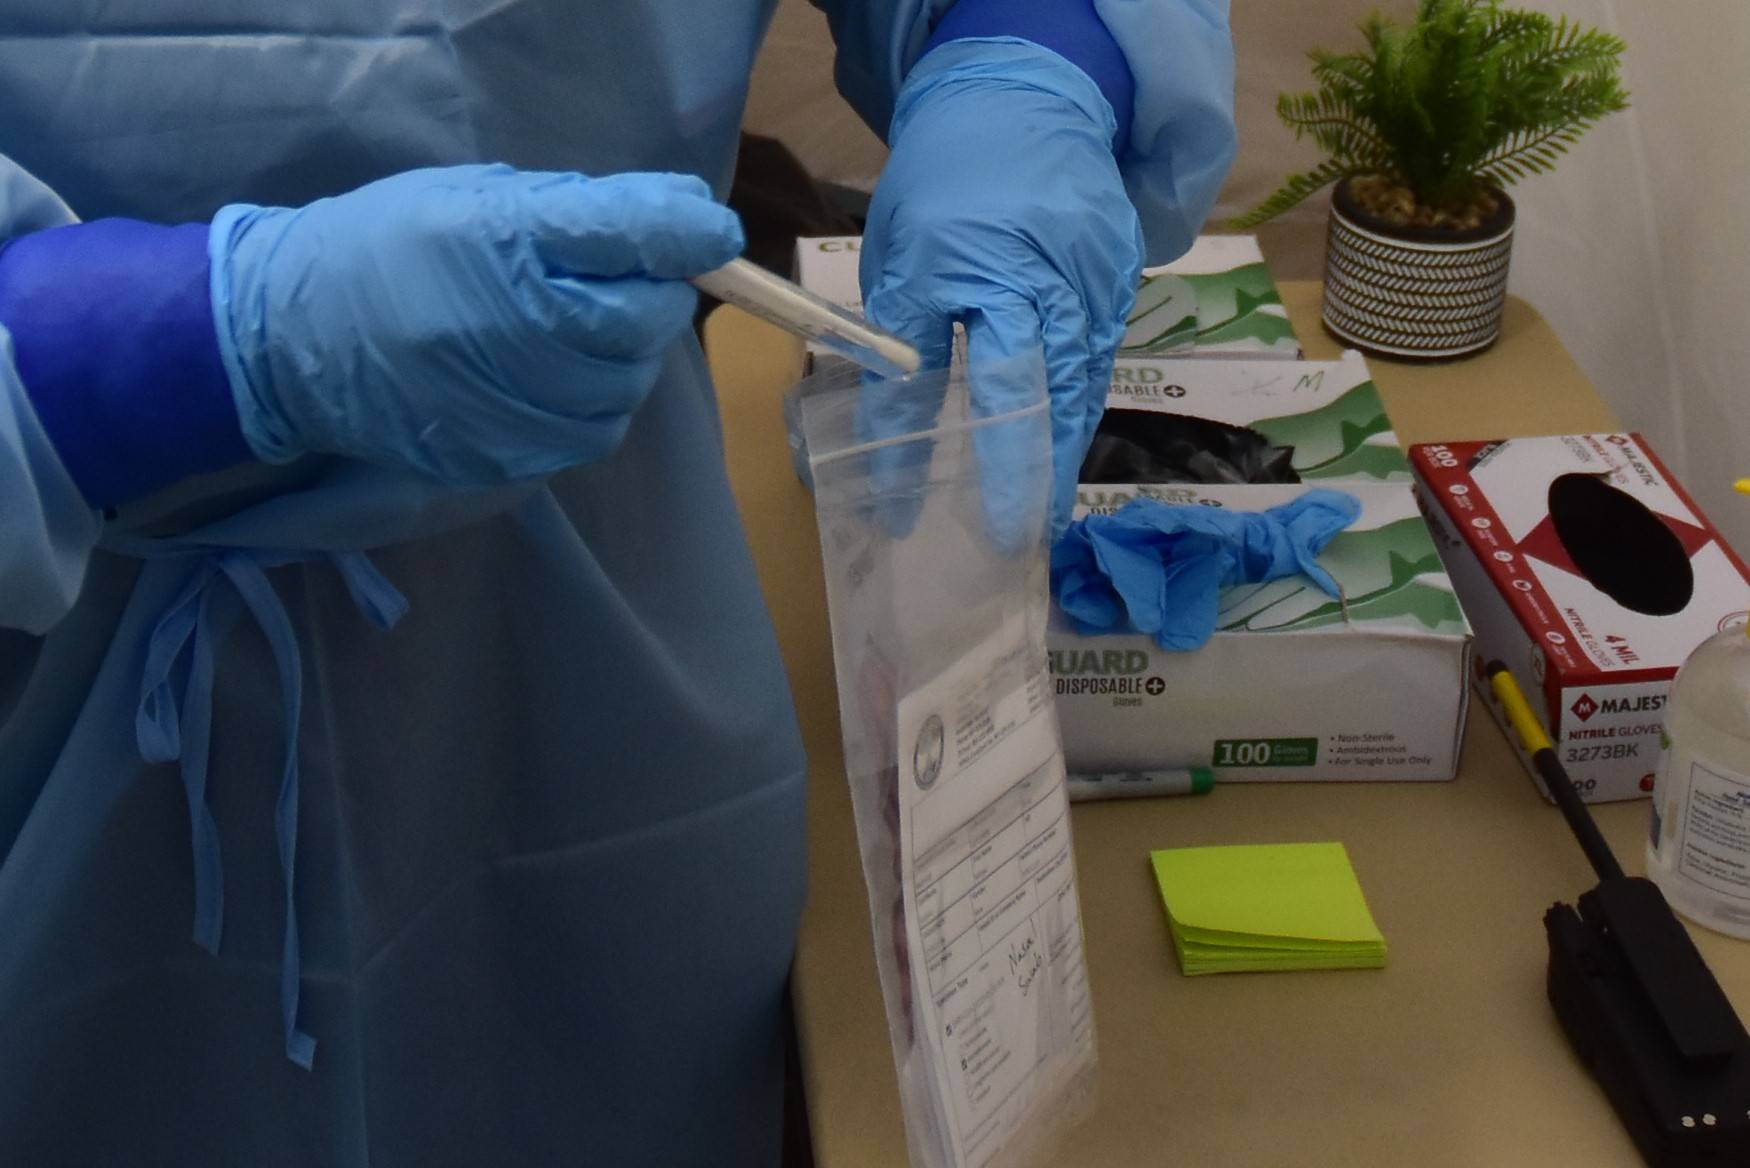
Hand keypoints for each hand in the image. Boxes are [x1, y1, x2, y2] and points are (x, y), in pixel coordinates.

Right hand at [212, 165, 742, 483]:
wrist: (292, 340)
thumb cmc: (390, 248)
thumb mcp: (474, 196)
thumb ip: (582, 207)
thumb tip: (685, 214)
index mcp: (502, 240)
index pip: (626, 233)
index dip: (685, 234)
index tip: (713, 233)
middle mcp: (514, 324)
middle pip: (643, 318)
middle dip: (656, 296)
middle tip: (627, 281)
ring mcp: (510, 400)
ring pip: (628, 382)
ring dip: (627, 354)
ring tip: (581, 330)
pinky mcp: (505, 455)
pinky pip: (595, 431)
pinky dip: (597, 401)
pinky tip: (559, 377)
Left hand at [859, 39, 1143, 542]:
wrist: (1025, 99)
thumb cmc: (943, 182)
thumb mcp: (901, 259)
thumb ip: (904, 344)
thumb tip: (895, 432)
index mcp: (973, 268)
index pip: (965, 381)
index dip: (956, 455)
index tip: (941, 519)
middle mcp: (1044, 278)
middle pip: (1043, 398)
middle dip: (1031, 475)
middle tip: (1020, 540)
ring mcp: (1093, 278)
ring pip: (1079, 386)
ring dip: (1059, 451)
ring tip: (1040, 513)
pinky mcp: (1120, 279)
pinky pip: (1098, 358)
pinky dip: (1077, 405)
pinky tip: (1062, 443)